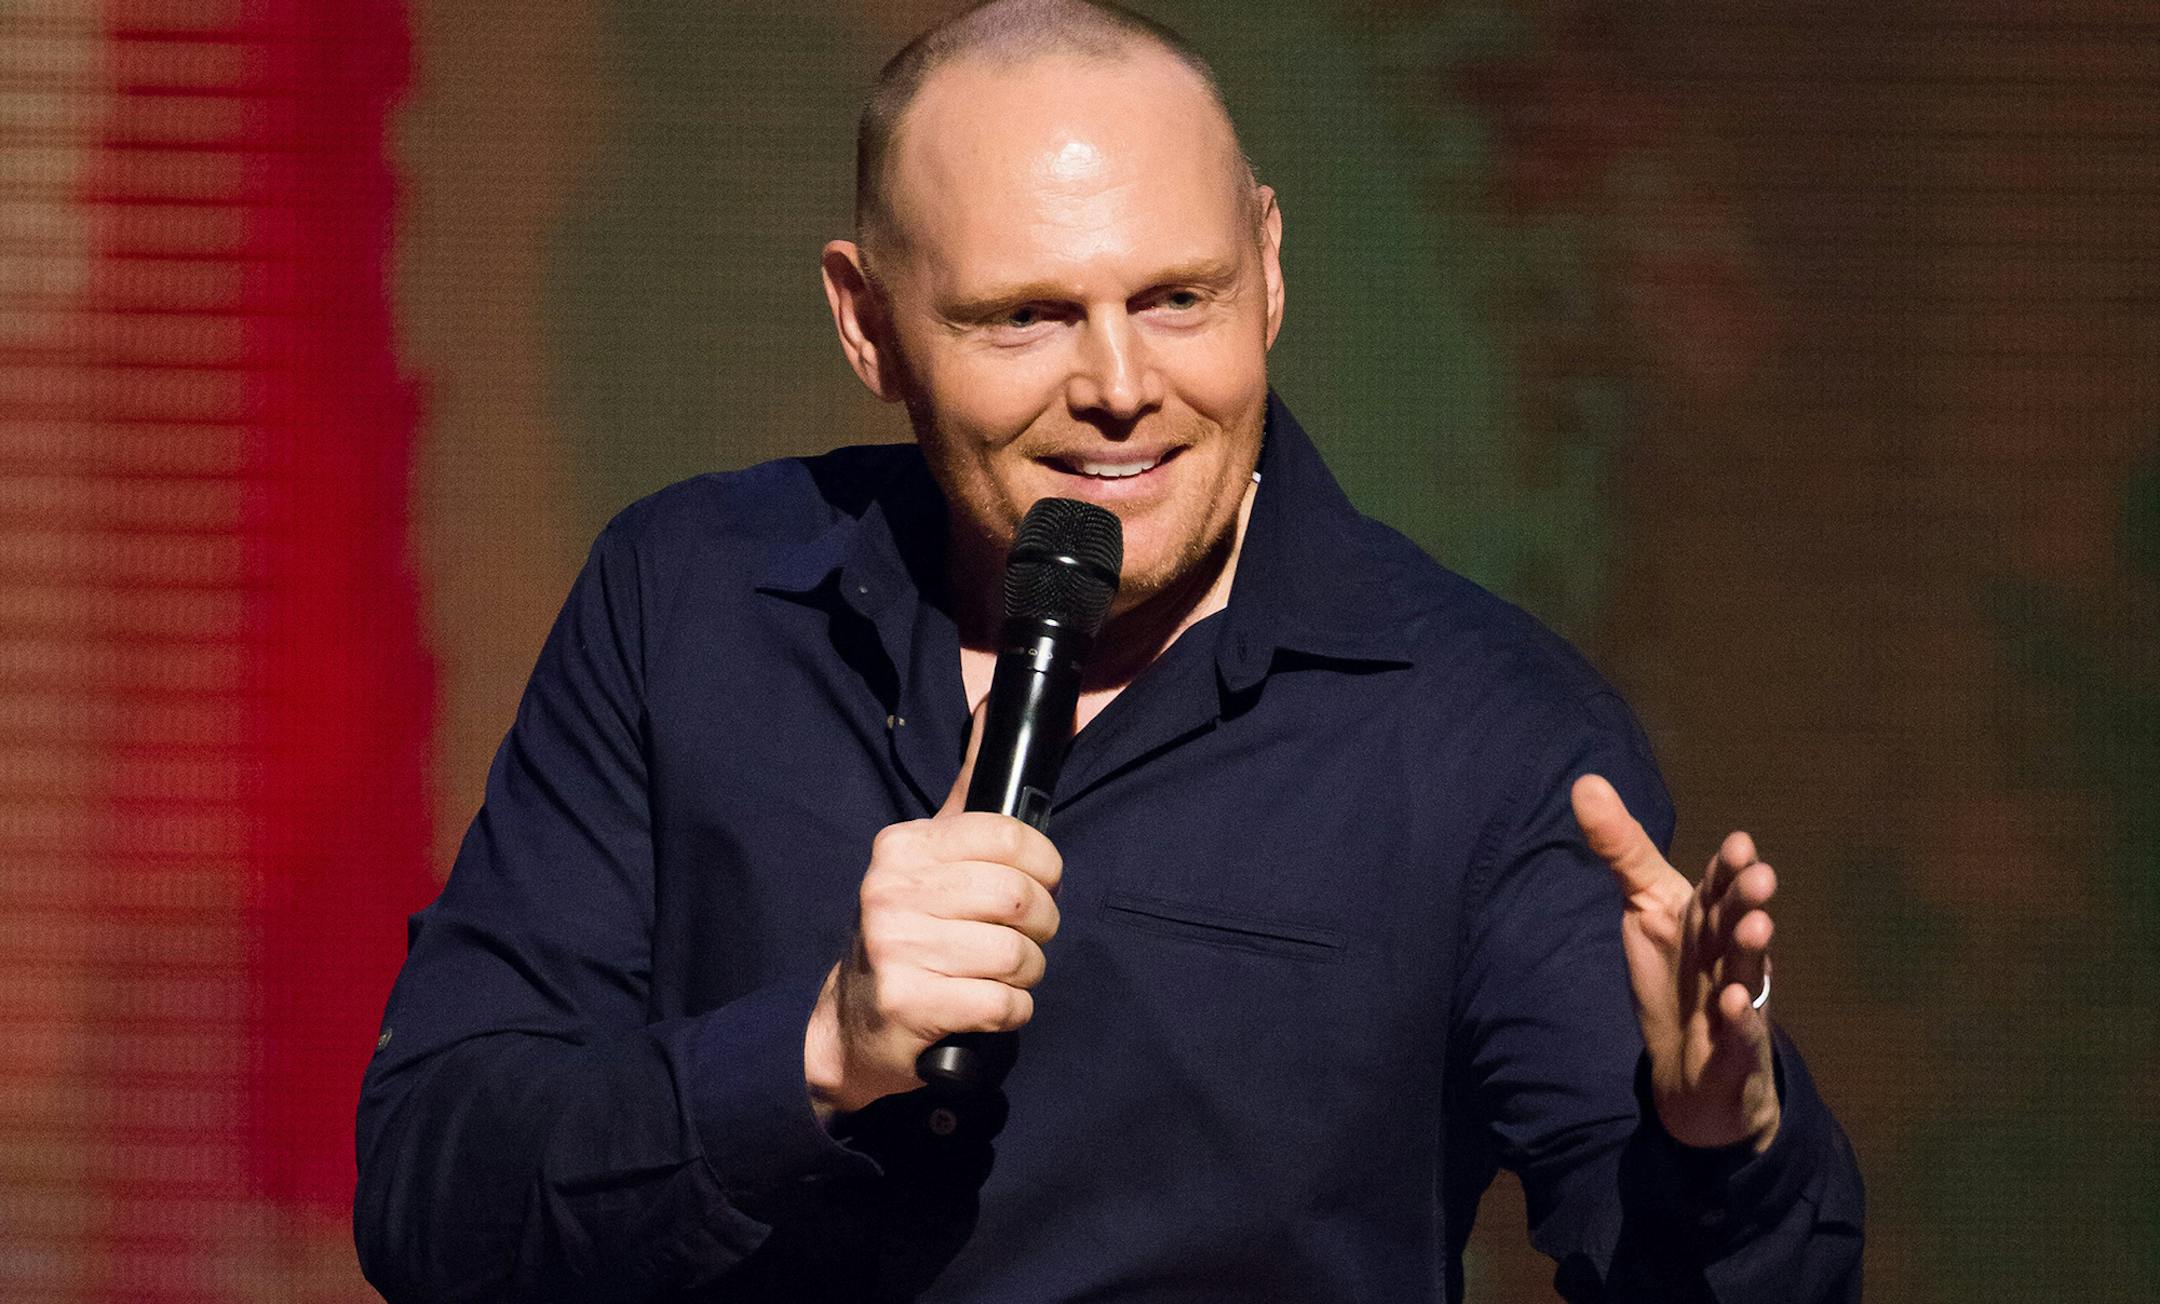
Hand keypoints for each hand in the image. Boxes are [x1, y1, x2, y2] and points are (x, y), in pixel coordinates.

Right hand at [804, 708, 1062, 1117]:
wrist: (852, 1021)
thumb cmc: (912, 929)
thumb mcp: (933, 853)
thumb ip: (971, 787)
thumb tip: (996, 697)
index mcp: (903, 846)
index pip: (1006, 835)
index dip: (1044, 865)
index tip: (1040, 883)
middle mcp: (891, 889)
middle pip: (1019, 898)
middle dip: (1043, 925)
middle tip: (1030, 937)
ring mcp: (894, 946)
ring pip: (1015, 954)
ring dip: (1029, 972)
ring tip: (1007, 974)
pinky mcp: (907, 1002)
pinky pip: (1001, 1003)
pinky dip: (1013, 1010)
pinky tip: (991, 1006)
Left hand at [1571, 774, 1780, 1152]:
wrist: (1690, 1067)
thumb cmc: (1676, 976)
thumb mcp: (1646, 908)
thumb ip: (1622, 850)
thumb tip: (1584, 782)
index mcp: (1709, 917)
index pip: (1719, 886)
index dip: (1728, 868)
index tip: (1739, 843)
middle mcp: (1729, 952)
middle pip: (1737, 922)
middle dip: (1747, 901)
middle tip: (1758, 877)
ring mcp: (1737, 1000)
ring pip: (1746, 972)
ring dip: (1753, 951)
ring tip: (1758, 928)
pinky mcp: (1733, 1048)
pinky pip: (1738, 1033)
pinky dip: (1738, 1020)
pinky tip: (1732, 1004)